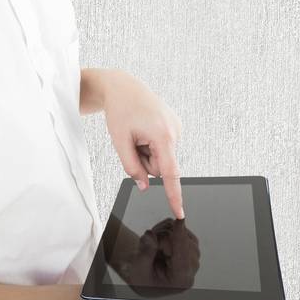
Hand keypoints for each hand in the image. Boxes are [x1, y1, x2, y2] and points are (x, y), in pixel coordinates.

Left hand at [96, 70, 184, 218]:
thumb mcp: (120, 142)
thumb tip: (145, 185)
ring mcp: (177, 129)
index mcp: (162, 136)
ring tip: (138, 133)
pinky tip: (144, 129)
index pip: (170, 173)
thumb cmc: (121, 111)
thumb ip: (132, 167)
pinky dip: (150, 145)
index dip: (174, 195)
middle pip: (159, 167)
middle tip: (132, 141)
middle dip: (144, 162)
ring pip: (160, 159)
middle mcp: (175, 133)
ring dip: (146, 152)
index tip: (180, 212)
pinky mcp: (175, 128)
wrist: (125, 88)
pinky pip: (162, 149)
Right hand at [114, 218, 201, 296]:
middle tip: (148, 250)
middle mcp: (192, 267)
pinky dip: (163, 231)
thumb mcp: (138, 271)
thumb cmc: (144, 279)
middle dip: (160, 240)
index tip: (180, 219)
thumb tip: (151, 236)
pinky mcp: (191, 242)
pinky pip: (176, 226)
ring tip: (153, 250)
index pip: (182, 256)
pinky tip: (158, 244)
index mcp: (182, 280)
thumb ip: (145, 254)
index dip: (179, 236)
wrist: (147, 279)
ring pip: (178, 230)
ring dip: (161, 235)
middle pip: (179, 240)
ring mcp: (193, 253)